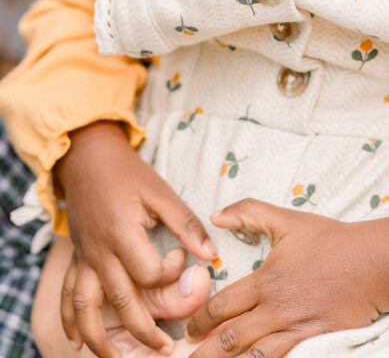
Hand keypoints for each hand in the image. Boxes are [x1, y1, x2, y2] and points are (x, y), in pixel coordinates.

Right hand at [55, 121, 216, 357]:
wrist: (89, 160)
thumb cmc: (129, 174)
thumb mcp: (161, 191)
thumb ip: (185, 223)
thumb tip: (211, 253)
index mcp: (122, 233)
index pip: (147, 273)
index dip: (170, 273)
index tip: (180, 257)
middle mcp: (99, 252)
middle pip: (120, 301)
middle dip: (143, 330)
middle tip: (165, 349)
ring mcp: (84, 259)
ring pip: (86, 309)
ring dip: (99, 340)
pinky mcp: (76, 259)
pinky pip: (67, 296)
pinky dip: (70, 322)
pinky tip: (76, 342)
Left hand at [185, 199, 387, 357]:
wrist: (374, 263)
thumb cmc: (331, 240)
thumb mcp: (287, 220)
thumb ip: (249, 213)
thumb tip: (216, 214)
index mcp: (266, 280)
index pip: (221, 306)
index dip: (199, 321)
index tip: (189, 330)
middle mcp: (277, 309)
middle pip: (230, 339)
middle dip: (204, 353)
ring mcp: (296, 330)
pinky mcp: (316, 345)